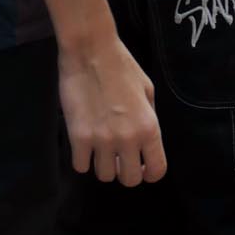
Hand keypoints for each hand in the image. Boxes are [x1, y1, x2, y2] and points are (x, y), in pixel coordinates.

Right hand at [58, 35, 166, 185]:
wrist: (91, 53)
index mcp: (149, 127)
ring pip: (104, 176)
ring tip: (102, 149)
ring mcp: (101, 141)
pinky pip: (81, 167)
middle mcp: (128, 139)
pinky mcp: (77, 139)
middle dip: (127, 171)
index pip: (156, 169)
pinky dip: (84, 160)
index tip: (143, 166)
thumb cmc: (123, 67)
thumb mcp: (148, 90)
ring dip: (104, 165)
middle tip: (121, 159)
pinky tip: (86, 146)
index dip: (151, 172)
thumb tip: (146, 140)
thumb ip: (149, 118)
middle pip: (129, 180)